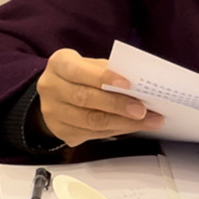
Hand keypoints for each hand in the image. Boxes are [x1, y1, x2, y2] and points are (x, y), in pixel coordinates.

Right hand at [36, 48, 163, 146]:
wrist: (57, 91)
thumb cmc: (81, 74)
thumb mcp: (92, 64)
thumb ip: (110, 71)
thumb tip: (139, 84)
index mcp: (59, 64)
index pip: (80, 71)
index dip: (104, 78)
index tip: (128, 84)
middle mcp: (51, 88)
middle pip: (86, 99)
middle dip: (118, 105)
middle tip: (143, 110)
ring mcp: (53, 112)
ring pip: (91, 121)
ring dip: (123, 123)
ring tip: (147, 121)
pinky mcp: (60, 131)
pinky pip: (92, 134)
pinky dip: (116, 130)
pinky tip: (133, 126)